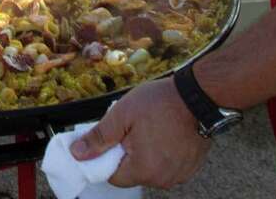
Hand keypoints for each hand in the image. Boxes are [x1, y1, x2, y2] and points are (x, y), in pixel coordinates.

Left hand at [71, 78, 210, 188]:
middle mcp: (163, 179)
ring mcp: (179, 175)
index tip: (113, 139)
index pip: (112, 176)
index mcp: (143, 169)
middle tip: (133, 129)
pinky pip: (167, 166)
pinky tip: (165, 134)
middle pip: (132, 173)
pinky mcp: (190, 167)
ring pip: (150, 170)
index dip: (107, 157)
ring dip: (146, 154)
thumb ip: (99, 137)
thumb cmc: (162, 103)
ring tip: (151, 129)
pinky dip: (163, 154)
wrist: (199, 96)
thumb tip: (77, 154)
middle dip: (128, 154)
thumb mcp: (122, 114)